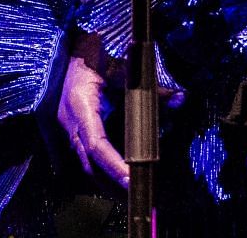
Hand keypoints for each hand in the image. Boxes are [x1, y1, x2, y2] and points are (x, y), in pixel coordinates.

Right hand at [55, 34, 187, 190]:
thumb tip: (181, 97)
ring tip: (132, 194)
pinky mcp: (70, 134)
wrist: (66, 51)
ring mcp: (67, 131)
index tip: (132, 180)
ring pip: (86, 167)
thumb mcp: (121, 67)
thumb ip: (150, 86)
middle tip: (139, 195)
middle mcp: (71, 124)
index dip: (114, 165)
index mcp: (80, 106)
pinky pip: (84, 160)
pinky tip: (118, 181)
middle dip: (113, 184)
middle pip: (90, 165)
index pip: (96, 145)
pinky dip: (102, 172)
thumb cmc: (94, 56)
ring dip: (107, 183)